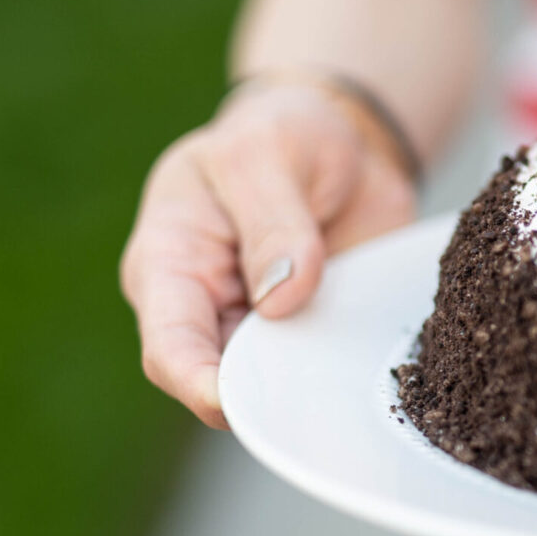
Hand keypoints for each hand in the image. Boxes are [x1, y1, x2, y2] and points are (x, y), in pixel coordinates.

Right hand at [119, 82, 416, 426]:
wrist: (344, 138)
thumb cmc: (282, 133)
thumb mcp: (267, 155)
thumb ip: (273, 222)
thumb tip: (279, 298)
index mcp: (169, 262)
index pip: (169, 345)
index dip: (198, 382)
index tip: (238, 402)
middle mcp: (207, 308)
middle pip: (218, 382)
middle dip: (261, 396)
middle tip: (313, 393)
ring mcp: (260, 326)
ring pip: (274, 386)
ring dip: (308, 389)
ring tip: (345, 378)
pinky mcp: (310, 330)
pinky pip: (321, 370)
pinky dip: (340, 373)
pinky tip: (367, 367)